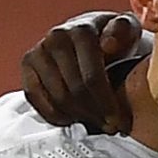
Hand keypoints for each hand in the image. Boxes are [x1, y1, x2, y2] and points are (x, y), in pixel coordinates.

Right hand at [21, 13, 143, 134]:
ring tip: (95, 122)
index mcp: (82, 31)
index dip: (106, 105)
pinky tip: (72, 117)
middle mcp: (56, 38)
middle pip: (73, 91)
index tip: (118, 121)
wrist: (94, 34)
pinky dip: (54, 114)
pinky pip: (36, 98)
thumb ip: (124, 32)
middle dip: (94, 114)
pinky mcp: (27, 65)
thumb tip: (108, 45)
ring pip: (57, 98)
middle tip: (110, 126)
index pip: (91, 78)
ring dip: (78, 116)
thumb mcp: (129, 31)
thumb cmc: (115, 38)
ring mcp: (39, 51)